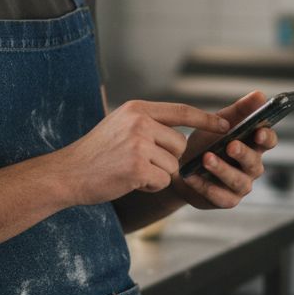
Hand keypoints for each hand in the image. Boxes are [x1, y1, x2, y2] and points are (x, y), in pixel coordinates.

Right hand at [57, 100, 227, 205]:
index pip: (181, 111)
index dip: (205, 119)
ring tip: (130, 172)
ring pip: (172, 165)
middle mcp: (139, 122)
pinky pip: (163, 180)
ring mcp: (138, 144)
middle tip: (140, 163)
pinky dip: (150, 186)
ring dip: (157, 174)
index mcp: (137, 109)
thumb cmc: (95, 154)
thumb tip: (179, 132)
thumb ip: (147, 124)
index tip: (225, 126)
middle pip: (179, 144)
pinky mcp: (138, 167)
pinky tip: (129, 181)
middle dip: (168, 159)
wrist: (68, 173)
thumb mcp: (119, 126)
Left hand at [173, 90, 276, 209]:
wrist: (180, 167)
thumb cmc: (204, 143)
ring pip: (238, 180)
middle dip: (243, 153)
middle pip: (254, 162)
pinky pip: (220, 196)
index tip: (259, 131)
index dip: (266, 137)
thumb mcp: (218, 123)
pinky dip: (206, 187)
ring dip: (222, 170)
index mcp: (252, 145)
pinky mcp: (226, 200)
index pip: (268, 141)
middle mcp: (250, 167)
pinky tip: (192, 177)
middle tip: (230, 145)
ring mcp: (240, 185)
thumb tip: (260, 94)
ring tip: (206, 159)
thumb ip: (239, 110)